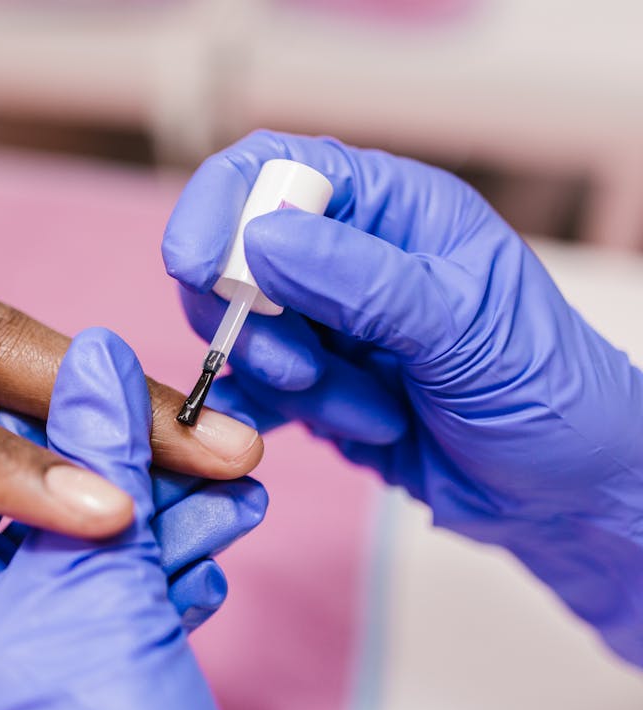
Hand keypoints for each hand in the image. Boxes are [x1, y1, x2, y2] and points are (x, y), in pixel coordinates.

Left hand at [0, 329, 257, 709]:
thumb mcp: (90, 576)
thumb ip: (92, 457)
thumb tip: (90, 356)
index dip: (60, 422)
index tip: (131, 389)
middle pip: (47, 512)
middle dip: (136, 479)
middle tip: (208, 445)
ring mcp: (17, 669)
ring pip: (93, 565)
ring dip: (168, 529)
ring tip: (239, 497)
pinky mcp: (76, 696)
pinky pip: (116, 616)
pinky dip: (165, 586)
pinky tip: (210, 566)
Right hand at [163, 130, 642, 665]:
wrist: (562, 492)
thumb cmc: (545, 393)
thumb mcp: (461, 329)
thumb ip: (361, 281)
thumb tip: (260, 238)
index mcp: (393, 209)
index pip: (274, 169)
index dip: (219, 206)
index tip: (193, 266)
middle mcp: (350, 256)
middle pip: (235, 257)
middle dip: (256, 321)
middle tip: (303, 369)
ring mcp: (328, 321)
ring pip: (242, 332)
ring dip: (294, 383)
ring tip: (374, 411)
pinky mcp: (314, 382)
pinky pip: (255, 388)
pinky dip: (283, 417)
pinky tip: (360, 427)